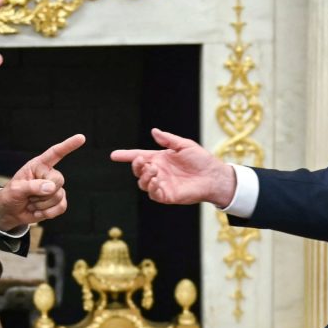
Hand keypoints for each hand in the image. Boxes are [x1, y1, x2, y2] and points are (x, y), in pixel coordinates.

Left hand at [0, 134, 85, 230]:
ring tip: (31, 203)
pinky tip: (38, 211)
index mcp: (38, 165)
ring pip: (58, 196)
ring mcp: (55, 188)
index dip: (68, 146)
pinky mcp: (58, 201)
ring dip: (42, 205)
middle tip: (29, 196)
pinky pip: (61, 207)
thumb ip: (32, 186)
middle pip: (58, 180)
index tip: (81, 138)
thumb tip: (51, 187)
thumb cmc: (11, 196)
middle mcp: (48, 175)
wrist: (10, 212)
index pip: (55, 153)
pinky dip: (48, 213)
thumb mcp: (15, 189)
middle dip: (43, 192)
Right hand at [110, 128, 235, 205]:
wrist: (214, 176)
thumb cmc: (202, 160)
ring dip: (144, 177)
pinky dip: (152, 188)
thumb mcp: (185, 145)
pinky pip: (153, 194)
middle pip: (138, 171)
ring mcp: (162, 185)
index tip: (114, 155)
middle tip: (143, 161)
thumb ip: (168, 140)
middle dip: (136, 166)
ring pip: (143, 183)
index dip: (126, 156)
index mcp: (160, 159)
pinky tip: (157, 181)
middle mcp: (159, 172)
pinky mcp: (168, 196)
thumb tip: (154, 131)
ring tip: (154, 170)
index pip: (139, 157)